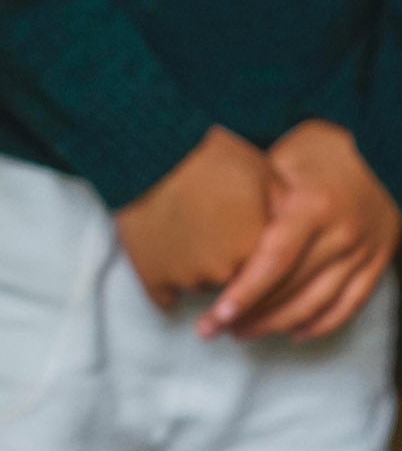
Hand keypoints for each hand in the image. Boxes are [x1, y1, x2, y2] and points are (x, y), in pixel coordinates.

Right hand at [115, 126, 268, 307]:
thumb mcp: (264, 174)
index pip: (268, 272)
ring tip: (190, 233)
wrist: (153, 153)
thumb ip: (284, 211)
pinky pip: (164, 296)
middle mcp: (224, 272)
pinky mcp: (153, 277)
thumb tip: (297, 232)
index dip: (261, 261)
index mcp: (255, 248)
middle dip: (230, 263)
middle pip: (234, 281)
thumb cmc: (210, 157)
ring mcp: (186, 277)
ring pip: (200, 285)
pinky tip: (168, 263)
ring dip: (199, 270)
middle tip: (218, 232)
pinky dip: (166, 285)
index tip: (252, 254)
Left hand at [199, 120, 399, 340]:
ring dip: (277, 325)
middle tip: (212, 329)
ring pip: (317, 304)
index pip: (274, 261)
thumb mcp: (281, 161)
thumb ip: (254, 199)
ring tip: (241, 332)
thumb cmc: (317, 149)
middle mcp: (342, 233)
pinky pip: (349, 305)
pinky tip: (293, 334)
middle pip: (292, 289)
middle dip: (249, 316)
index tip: (215, 316)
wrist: (380, 142)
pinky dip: (320, 325)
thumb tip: (208, 231)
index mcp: (313, 206)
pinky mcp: (378, 260)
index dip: (244, 293)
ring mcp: (364, 250)